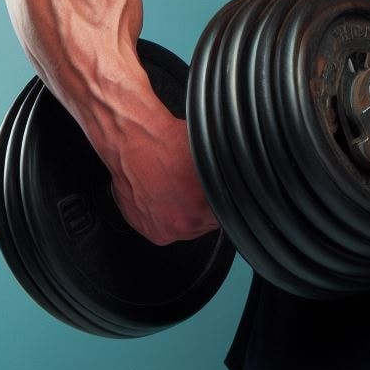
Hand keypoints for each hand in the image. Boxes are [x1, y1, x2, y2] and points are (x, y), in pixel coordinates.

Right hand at [107, 113, 217, 245]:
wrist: (133, 140)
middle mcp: (179, 225)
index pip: (226, 215)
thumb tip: (236, 185)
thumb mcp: (211, 158)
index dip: (226, 201)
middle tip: (197, 187)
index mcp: (200, 210)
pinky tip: (165, 193)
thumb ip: (224, 180)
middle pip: (206, 225)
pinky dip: (166, 214)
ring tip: (179, 188)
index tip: (223, 193)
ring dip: (186, 213)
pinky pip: (163, 226)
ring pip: (185, 227)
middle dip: (205, 209)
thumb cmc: (167, 143)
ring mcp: (159, 228)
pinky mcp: (143, 227)